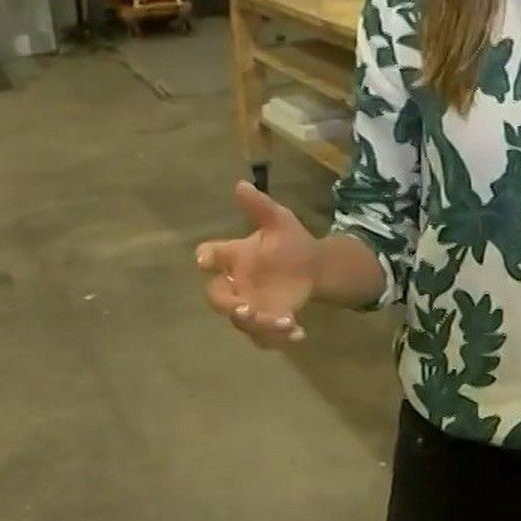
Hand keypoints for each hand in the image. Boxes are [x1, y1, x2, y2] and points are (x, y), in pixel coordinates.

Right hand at [196, 181, 322, 347]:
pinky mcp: (265, 322)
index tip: (207, 260)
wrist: (314, 266)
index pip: (211, 256)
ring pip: (242, 322)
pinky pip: (264, 336)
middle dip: (228, 306)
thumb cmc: (290, 242)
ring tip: (286, 322)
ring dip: (260, 325)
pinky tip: (299, 332)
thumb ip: (259, 207)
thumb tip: (241, 183)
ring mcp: (249, 306)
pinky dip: (279, 337)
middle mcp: (235, 284)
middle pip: (217, 298)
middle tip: (246, 310)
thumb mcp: (278, 220)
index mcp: (234, 257)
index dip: (206, 258)